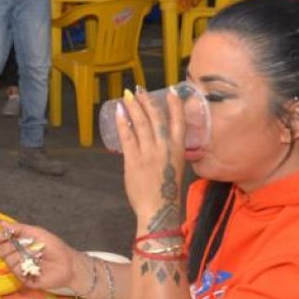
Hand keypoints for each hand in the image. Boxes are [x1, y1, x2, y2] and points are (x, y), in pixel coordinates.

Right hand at [0, 221, 83, 291]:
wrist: (68, 263)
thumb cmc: (54, 246)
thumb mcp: (36, 232)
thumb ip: (18, 228)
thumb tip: (0, 223)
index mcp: (16, 243)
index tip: (1, 236)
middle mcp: (15, 255)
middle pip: (0, 251)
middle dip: (10, 246)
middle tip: (25, 245)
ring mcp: (19, 268)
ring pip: (8, 261)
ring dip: (21, 256)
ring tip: (35, 255)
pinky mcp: (24, 279)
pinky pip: (16, 272)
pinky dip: (24, 266)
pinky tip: (35, 265)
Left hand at [115, 88, 185, 228]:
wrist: (157, 210)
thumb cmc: (165, 192)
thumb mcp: (172, 168)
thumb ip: (165, 152)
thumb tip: (152, 138)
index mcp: (178, 151)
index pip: (179, 123)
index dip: (176, 105)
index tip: (172, 91)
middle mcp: (165, 149)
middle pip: (156, 119)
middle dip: (148, 101)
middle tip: (140, 89)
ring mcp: (149, 153)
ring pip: (141, 124)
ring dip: (134, 107)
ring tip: (128, 95)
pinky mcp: (134, 160)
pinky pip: (127, 136)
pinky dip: (123, 122)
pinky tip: (119, 111)